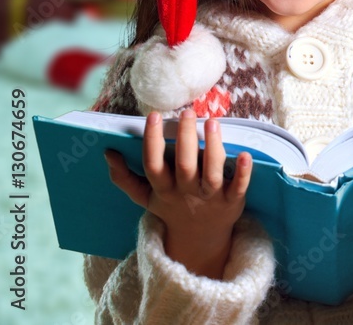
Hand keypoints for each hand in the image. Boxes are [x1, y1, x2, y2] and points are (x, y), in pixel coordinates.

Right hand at [104, 109, 251, 278]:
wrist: (199, 239)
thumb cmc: (172, 208)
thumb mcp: (145, 198)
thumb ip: (125, 178)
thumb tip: (107, 153)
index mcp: (164, 190)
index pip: (153, 165)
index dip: (152, 141)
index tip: (154, 116)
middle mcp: (186, 192)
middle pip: (184, 166)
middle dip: (185, 139)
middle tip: (187, 113)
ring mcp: (210, 197)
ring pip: (211, 173)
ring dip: (213, 148)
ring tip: (212, 122)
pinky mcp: (232, 201)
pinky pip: (238, 187)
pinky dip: (242, 172)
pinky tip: (245, 154)